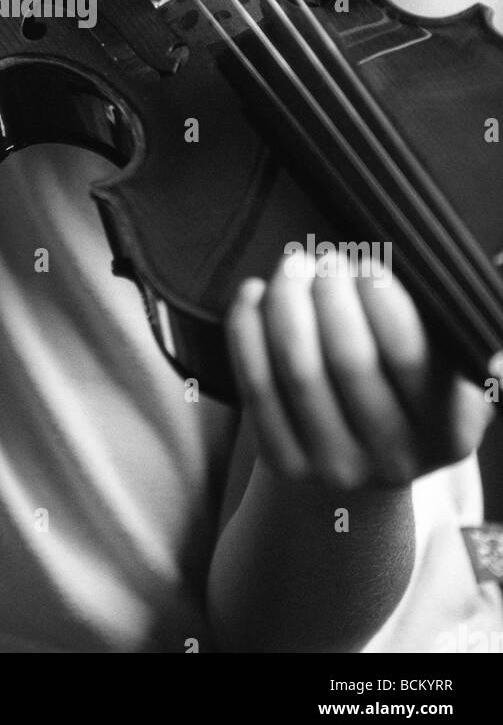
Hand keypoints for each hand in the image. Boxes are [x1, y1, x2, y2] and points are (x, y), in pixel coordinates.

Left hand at [225, 249, 493, 489]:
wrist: (364, 462)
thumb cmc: (410, 393)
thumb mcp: (455, 373)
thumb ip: (457, 328)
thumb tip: (494, 263)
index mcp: (449, 433)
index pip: (412, 356)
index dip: (382, 298)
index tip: (366, 262)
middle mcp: (395, 459)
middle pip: (349, 358)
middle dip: (331, 293)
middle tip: (325, 257)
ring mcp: (336, 467)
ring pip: (298, 369)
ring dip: (288, 303)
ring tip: (293, 266)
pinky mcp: (286, 463)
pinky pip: (256, 386)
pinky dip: (247, 330)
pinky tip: (253, 293)